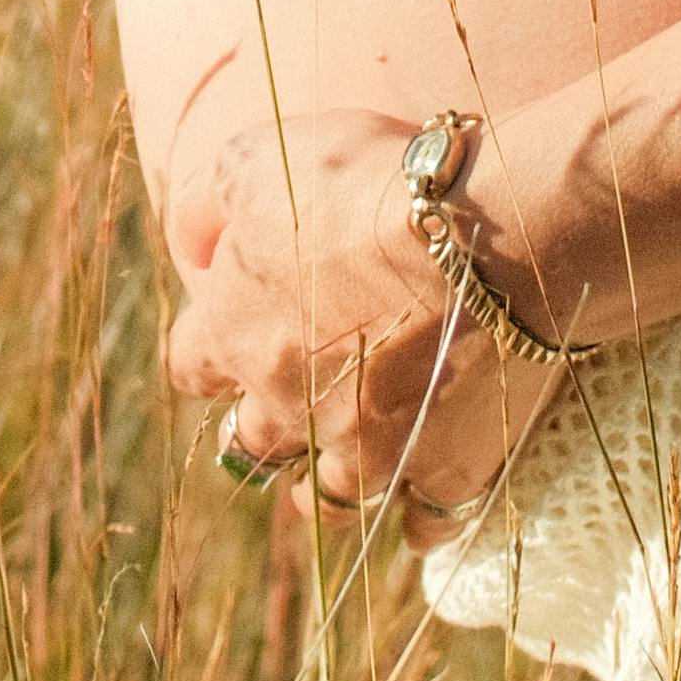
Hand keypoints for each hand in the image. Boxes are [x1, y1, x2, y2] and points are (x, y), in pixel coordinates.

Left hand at [157, 107, 569, 550]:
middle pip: (253, 444)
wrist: (490, 234)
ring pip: (327, 500)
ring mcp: (368, 453)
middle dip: (271, 419)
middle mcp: (290, 409)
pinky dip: (425, 508)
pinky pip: (426, 521)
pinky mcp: (444, 471)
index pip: (190, 365)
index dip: (213, 344)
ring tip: (358, 451)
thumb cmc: (371, 185)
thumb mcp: (258, 159)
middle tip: (308, 386)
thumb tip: (191, 247)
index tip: (243, 319)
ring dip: (333, 479)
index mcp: (239, 336)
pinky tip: (433, 483)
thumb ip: (204, 204)